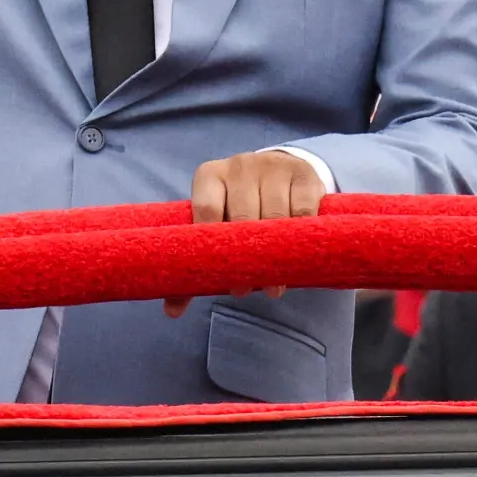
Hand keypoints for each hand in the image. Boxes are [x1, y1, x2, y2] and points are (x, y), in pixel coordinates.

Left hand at [164, 151, 327, 317]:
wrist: (277, 172)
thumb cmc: (237, 208)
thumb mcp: (215, 227)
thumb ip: (195, 263)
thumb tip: (172, 311)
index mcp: (209, 175)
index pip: (206, 209)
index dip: (214, 246)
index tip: (222, 278)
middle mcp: (238, 165)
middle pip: (244, 214)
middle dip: (247, 256)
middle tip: (247, 288)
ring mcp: (273, 166)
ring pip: (275, 214)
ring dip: (277, 253)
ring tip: (275, 283)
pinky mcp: (304, 173)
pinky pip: (304, 209)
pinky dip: (302, 234)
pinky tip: (298, 253)